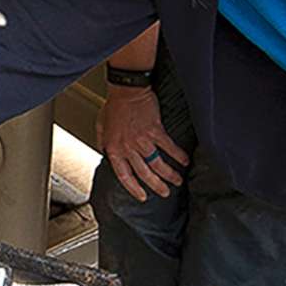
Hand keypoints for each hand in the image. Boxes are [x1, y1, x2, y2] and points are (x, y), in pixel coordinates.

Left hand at [99, 84, 189, 201]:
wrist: (126, 89)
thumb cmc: (114, 106)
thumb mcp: (101, 126)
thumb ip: (103, 143)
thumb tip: (106, 154)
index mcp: (114, 149)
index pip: (124, 175)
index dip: (134, 188)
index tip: (142, 196)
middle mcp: (128, 147)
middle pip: (144, 173)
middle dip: (157, 186)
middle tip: (165, 193)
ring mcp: (142, 140)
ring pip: (158, 164)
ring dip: (170, 175)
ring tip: (177, 180)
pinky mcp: (155, 130)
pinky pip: (168, 148)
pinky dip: (178, 155)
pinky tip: (184, 161)